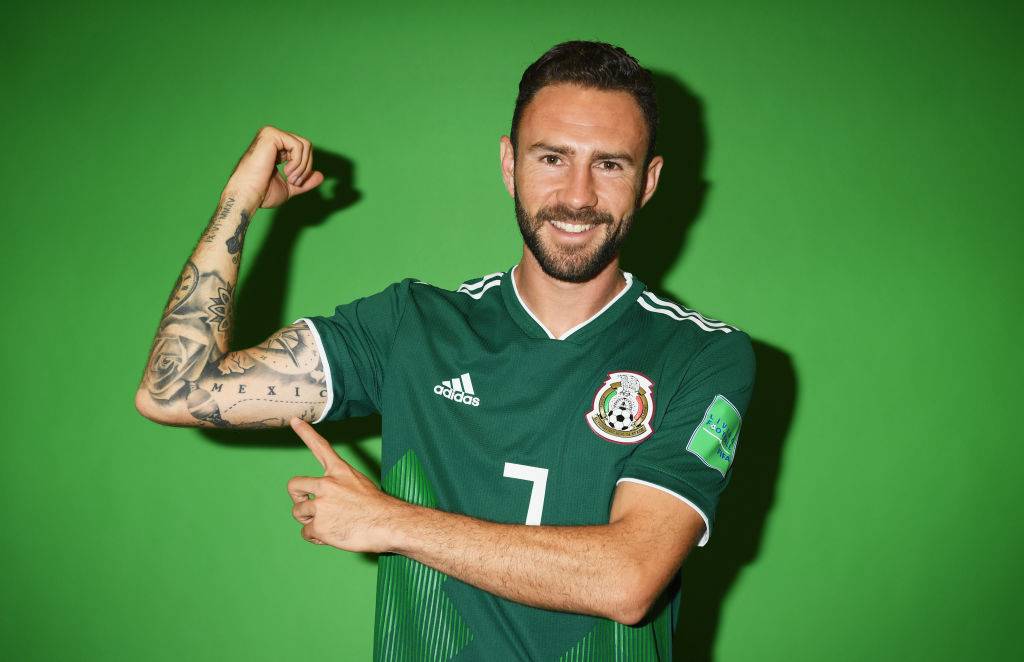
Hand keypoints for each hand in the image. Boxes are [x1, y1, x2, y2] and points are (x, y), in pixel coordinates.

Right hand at [225, 126, 324, 208]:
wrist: (248, 195)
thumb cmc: (262, 193)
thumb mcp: (290, 187)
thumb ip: (304, 180)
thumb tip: (321, 175)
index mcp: (276, 148)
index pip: (302, 151)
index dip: (305, 168)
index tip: (296, 183)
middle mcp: (273, 138)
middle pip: (306, 146)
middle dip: (306, 167)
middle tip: (295, 181)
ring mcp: (271, 134)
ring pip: (304, 145)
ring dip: (302, 166)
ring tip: (291, 178)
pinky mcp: (271, 135)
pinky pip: (298, 145)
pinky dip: (298, 162)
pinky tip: (287, 172)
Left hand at [287, 418, 401, 551]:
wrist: (388, 524)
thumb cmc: (378, 508)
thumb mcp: (360, 486)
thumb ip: (340, 489)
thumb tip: (326, 505)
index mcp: (340, 472)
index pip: (320, 447)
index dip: (305, 432)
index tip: (294, 419)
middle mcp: (327, 484)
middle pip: (294, 485)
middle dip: (297, 498)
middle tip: (306, 507)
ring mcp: (321, 504)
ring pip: (298, 512)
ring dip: (309, 521)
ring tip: (330, 525)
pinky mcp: (318, 525)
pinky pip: (306, 532)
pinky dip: (316, 537)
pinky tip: (333, 535)